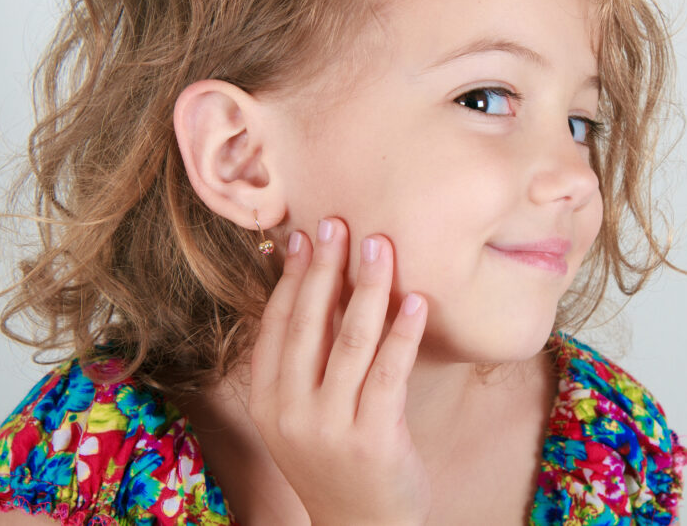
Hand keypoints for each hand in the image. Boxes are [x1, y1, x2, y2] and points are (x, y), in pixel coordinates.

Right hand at [249, 217, 430, 525]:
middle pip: (309, 323)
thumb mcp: (304, 416)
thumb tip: (320, 291)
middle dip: (326, 268)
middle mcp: (291, 411)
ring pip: (350, 340)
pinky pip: (389, 372)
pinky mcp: (373, 437)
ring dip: (367, 287)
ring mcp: (330, 426)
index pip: (277, 325)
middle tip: (341, 223)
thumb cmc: (337, 463)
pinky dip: (404, 332)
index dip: (292, 278)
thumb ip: (307, 364)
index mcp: (269, 401)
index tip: (305, 236)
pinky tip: (417, 301)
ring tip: (381, 247)